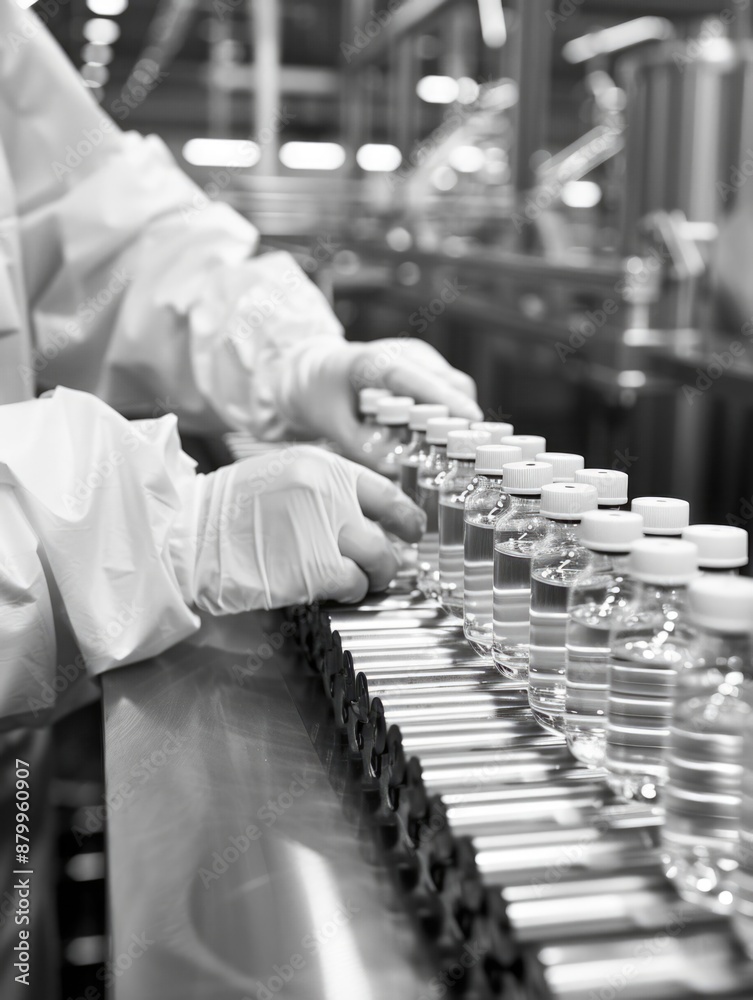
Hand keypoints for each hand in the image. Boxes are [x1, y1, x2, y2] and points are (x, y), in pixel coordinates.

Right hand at [188, 446, 425, 611]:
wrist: (184, 532)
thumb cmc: (226, 511)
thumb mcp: (280, 476)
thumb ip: (323, 491)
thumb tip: (364, 519)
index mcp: (321, 466)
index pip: (384, 491)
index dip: (406, 517)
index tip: (412, 531)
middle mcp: (327, 493)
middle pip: (385, 532)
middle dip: (391, 558)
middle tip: (385, 569)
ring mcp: (321, 530)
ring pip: (377, 560)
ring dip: (373, 578)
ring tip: (357, 583)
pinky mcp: (312, 568)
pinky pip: (352, 584)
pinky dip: (350, 593)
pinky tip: (333, 591)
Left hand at [280, 337, 482, 466]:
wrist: (316, 372)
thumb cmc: (322, 396)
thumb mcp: (332, 426)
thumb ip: (362, 448)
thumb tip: (395, 469)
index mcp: (373, 362)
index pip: (414, 377)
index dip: (443, 397)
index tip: (470, 419)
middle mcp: (403, 353)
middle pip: (449, 382)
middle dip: (461, 417)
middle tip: (466, 453)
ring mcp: (419, 357)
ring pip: (456, 386)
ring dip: (457, 417)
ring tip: (449, 448)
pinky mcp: (427, 366)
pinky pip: (450, 390)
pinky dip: (451, 413)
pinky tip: (437, 434)